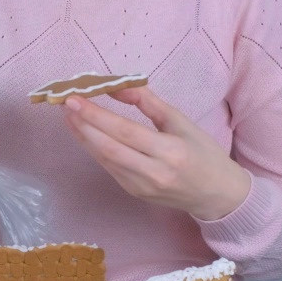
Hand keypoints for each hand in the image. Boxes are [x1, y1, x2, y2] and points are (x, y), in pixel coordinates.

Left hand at [62, 87, 251, 220]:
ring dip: (83, 136)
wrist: (217, 194)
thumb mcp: (182, 122)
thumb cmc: (204, 153)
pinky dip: (94, 148)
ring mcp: (141, 187)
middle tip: (65, 103)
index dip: (96, 115)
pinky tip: (85, 133)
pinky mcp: (134, 193)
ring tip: (69, 115)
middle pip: (108, 147)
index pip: (125, 131)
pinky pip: (110, 167)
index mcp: (170, 151)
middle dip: (83, 124)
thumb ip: (149, 103)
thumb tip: (119, 86)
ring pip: (104, 159)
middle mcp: (153, 172)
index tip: (75, 98)